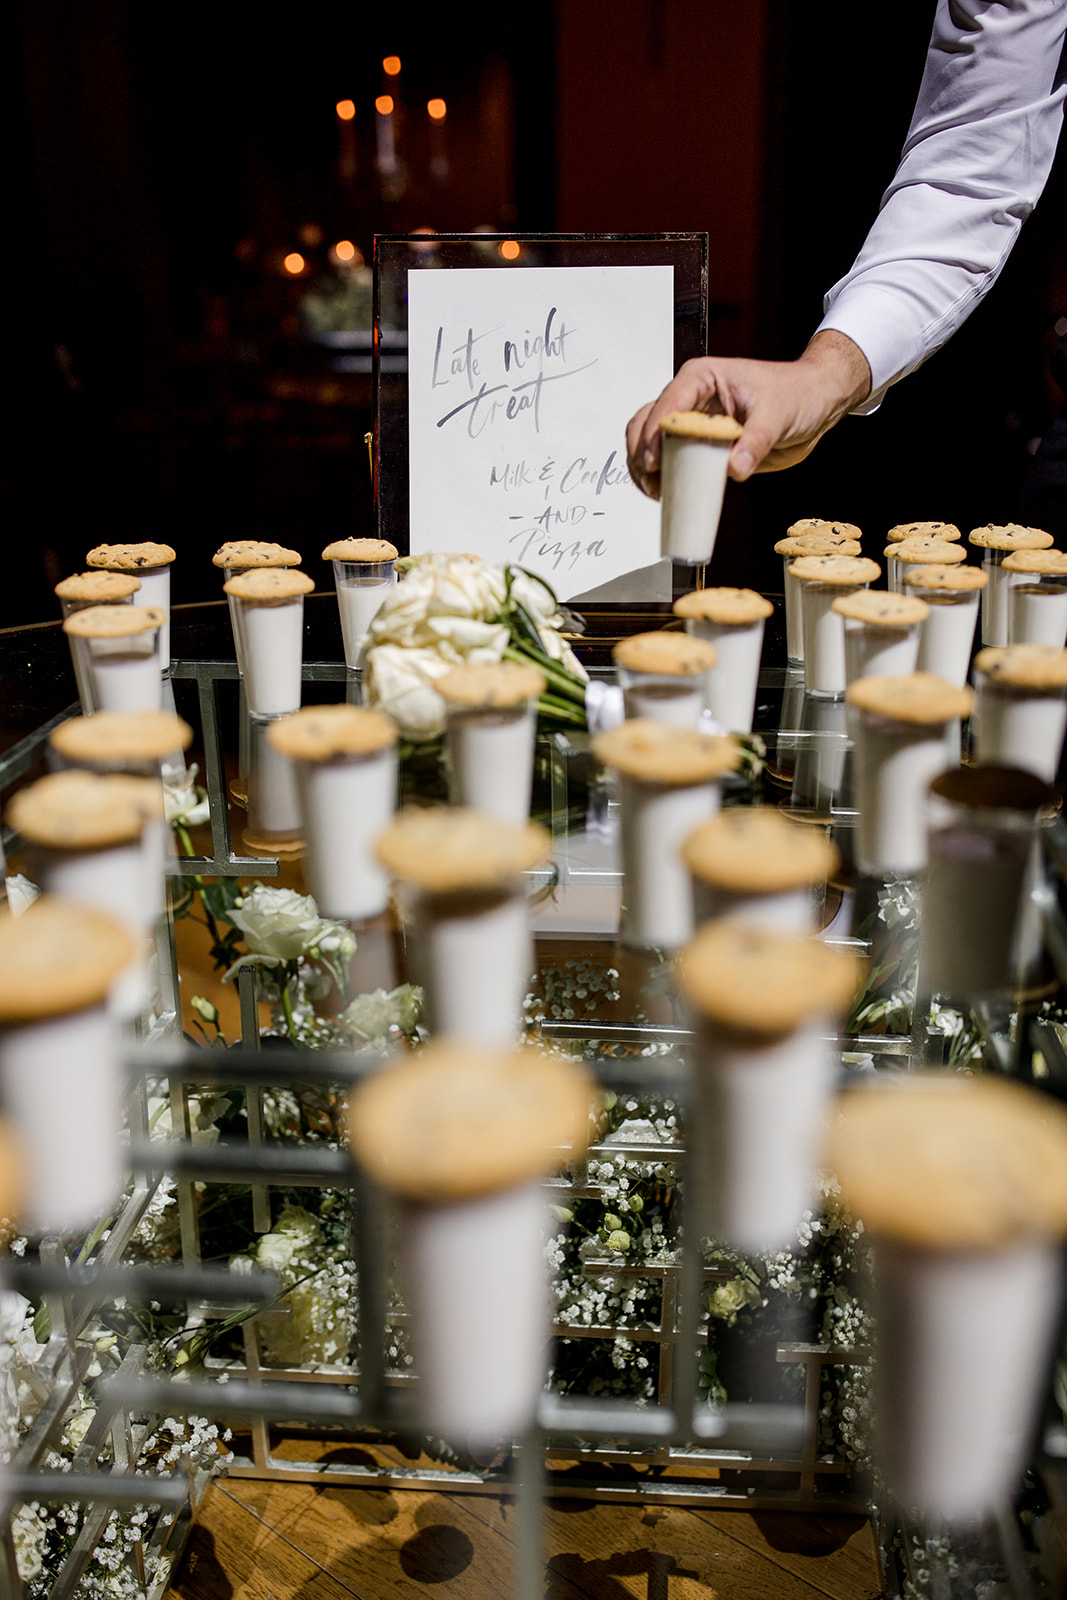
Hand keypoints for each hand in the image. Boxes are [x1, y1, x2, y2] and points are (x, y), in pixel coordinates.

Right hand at [625, 331, 871, 497]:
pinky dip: (663, 476)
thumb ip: (755, 442)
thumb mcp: (777, 415)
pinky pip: (672, 459)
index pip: (668, 404)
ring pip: (650, 440)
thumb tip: (735, 468)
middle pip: (647, 422)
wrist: (815, 403)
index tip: (655, 462)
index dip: (655, 433)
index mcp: (702, 378)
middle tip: (652, 483)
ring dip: (646, 467)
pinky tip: (667, 493)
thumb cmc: (797, 394)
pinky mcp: (700, 443)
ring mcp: (693, 421)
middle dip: (641, 453)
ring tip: (656, 492)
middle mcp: (691, 397)